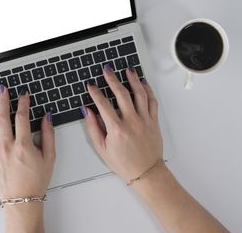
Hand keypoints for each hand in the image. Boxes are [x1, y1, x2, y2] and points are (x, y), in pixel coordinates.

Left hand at [0, 86, 54, 199]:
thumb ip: (48, 135)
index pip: (22, 117)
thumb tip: (47, 118)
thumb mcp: (50, 157)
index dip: (23, 103)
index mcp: (23, 145)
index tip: (23, 95)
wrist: (22, 201)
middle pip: (3, 118)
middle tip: (2, 89)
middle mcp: (7, 147)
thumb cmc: (36, 181)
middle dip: (3, 101)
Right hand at [83, 65, 162, 182]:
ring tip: (127, 70)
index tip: (91, 86)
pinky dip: (147, 90)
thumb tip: (88, 112)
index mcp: (117, 129)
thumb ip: (93, 128)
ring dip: (132, 79)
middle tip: (107, 70)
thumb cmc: (124, 163)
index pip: (103, 104)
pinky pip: (152, 101)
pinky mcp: (154, 121)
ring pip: (139, 94)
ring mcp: (144, 120)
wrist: (146, 172)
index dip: (95, 92)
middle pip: (121, 94)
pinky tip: (143, 83)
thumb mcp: (102, 148)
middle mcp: (132, 122)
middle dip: (112, 79)